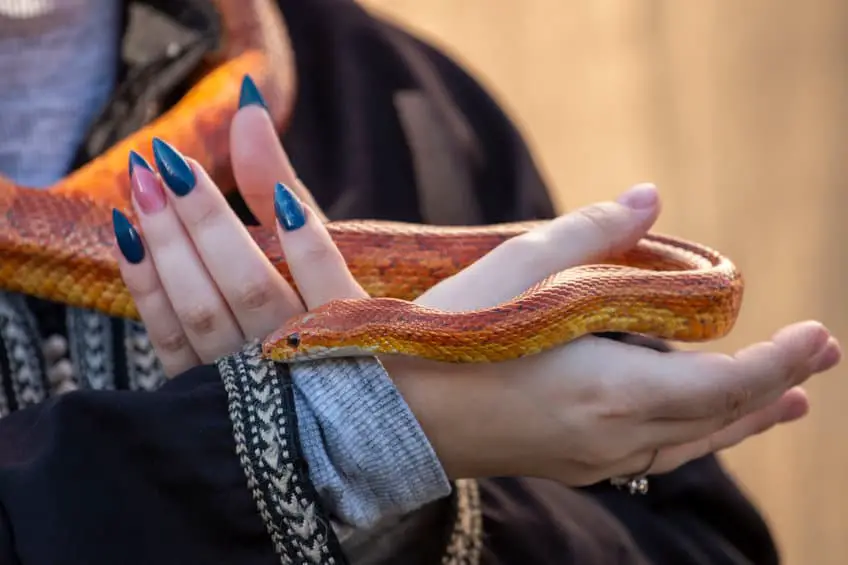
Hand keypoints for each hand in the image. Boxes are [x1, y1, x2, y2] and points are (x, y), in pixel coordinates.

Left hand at [114, 100, 358, 375]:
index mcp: (344, 325)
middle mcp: (296, 357)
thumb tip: (246, 106)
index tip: (275, 194)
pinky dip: (145, 287)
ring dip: (168, 246)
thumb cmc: (306, 297)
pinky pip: (168, 339)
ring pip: (203, 312)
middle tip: (167, 162)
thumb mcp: (306, 238)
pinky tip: (128, 235)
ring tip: (143, 184)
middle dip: (205, 222)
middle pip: (250, 288)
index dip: (301, 235)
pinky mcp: (201, 390)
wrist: (294, 381)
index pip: (324, 277)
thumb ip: (279, 177)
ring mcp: (245, 380)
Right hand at [386, 184, 840, 484]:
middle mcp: (612, 437)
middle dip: (773, 386)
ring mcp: (590, 459)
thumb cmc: (447, 339)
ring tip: (781, 405)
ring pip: (690, 446)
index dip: (778, 360)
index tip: (818, 336)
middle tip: (818, 362)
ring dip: (740, 421)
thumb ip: (589, 233)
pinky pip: (653, 458)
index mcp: (609, 392)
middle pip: (716, 418)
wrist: (391, 416)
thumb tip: (649, 199)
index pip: (724, 383)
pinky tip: (693, 428)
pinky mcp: (568, 464)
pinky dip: (693, 438)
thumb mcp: (514, 270)